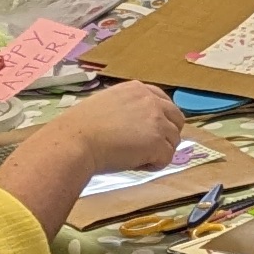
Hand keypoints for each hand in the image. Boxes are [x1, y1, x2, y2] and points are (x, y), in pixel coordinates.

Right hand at [58, 77, 191, 176]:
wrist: (76, 141)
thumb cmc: (81, 127)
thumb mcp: (106, 104)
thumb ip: (126, 109)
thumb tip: (134, 124)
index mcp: (137, 89)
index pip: (163, 101)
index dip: (161, 119)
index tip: (152, 131)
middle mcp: (151, 101)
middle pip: (177, 119)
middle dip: (167, 135)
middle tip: (150, 148)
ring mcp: (157, 121)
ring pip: (173, 140)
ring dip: (159, 151)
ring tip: (135, 157)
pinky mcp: (158, 142)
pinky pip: (167, 158)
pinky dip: (154, 165)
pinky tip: (135, 164)